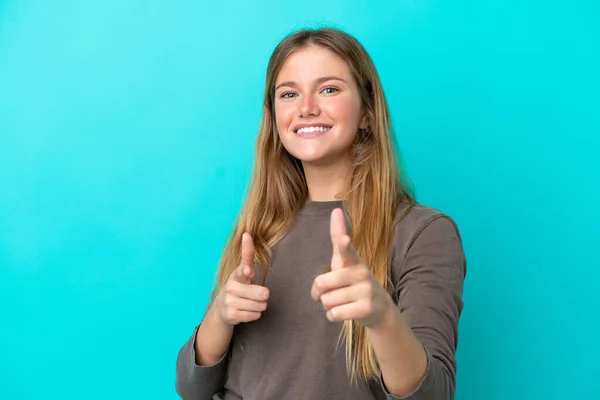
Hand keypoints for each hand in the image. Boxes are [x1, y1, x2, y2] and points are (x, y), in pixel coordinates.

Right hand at [215, 233, 269, 324]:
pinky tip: (246, 311)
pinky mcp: (232, 315)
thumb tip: (246, 234)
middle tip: (258, 295)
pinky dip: (255, 314)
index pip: (242, 271)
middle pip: (262, 294)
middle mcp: (231, 288)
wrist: (221, 308)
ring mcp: (230, 302)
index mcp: (235, 275)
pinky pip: (256, 316)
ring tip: (251, 303)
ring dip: (260, 305)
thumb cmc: (238, 285)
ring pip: (260, 306)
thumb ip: (247, 254)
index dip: (246, 271)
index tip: (247, 270)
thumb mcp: (243, 270)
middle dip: (264, 296)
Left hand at [311, 208, 392, 327]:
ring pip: (326, 301)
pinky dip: (332, 315)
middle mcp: (361, 272)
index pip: (346, 249)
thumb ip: (334, 247)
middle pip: (321, 283)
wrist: (379, 308)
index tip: (344, 239)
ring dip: (328, 305)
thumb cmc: (353, 282)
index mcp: (352, 260)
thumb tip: (333, 224)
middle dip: (319, 292)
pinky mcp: (365, 308)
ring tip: (343, 301)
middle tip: (332, 291)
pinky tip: (345, 311)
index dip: (343, 243)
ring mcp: (365, 290)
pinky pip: (333, 314)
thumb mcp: (344, 263)